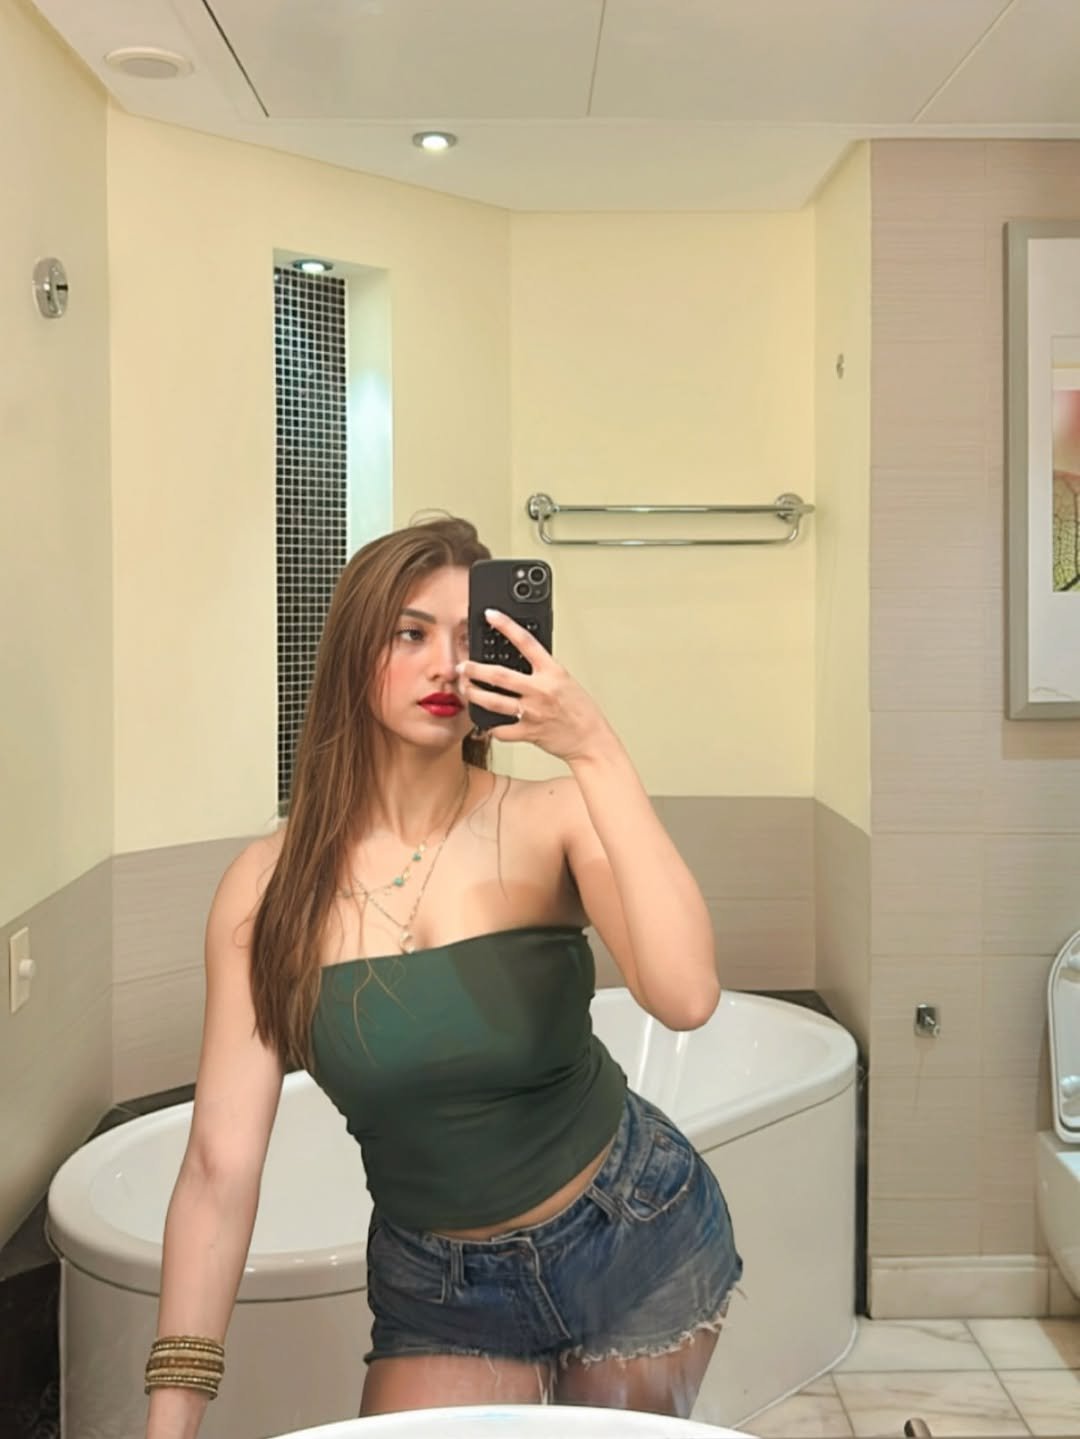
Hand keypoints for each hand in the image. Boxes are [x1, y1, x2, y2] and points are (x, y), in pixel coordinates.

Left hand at [457, 609, 612, 761]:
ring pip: (494, 701)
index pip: (526, 641)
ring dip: (475, 694)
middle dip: (475, 669)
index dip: (506, 625)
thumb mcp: (564, 681)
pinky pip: (501, 730)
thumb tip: (522, 661)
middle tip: (463, 666)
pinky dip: (491, 727)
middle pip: (499, 675)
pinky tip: (485, 722)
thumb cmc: (580, 710)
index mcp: (552, 672)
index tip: (490, 615)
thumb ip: (543, 671)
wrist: (590, 739)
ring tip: (465, 689)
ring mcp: (533, 712)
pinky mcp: (528, 732)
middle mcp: (541, 690)